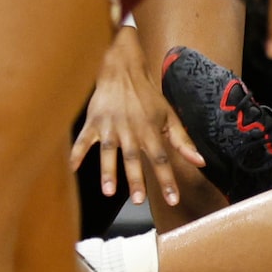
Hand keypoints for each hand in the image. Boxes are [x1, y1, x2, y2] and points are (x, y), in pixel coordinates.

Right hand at [70, 26, 202, 205]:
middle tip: (139, 201)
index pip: (162, 158)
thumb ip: (183, 141)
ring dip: (108, 171)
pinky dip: (76, 153)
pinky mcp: (93, 122)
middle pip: (134, 157)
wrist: (123, 70)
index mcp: (150, 130)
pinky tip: (71, 168)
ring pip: (109, 151)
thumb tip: (200, 162)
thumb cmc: (148, 96)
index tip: (173, 199)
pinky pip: (83, 139)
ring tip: (109, 191)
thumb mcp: (170, 116)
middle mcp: (131, 130)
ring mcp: (110, 126)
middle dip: (136, 179)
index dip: (167, 179)